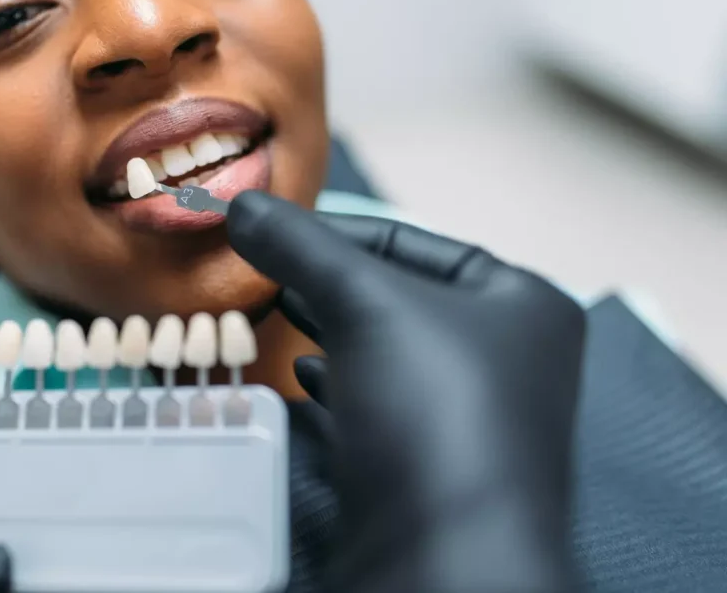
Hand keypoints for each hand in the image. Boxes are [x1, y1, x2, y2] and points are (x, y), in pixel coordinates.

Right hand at [227, 191, 584, 592]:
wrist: (446, 561)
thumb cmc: (435, 413)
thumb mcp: (368, 305)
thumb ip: (304, 249)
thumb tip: (240, 204)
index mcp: (520, 304)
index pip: (415, 239)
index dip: (339, 228)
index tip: (274, 226)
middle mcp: (505, 358)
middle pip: (398, 296)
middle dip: (328, 281)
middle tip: (264, 266)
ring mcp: (468, 418)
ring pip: (385, 353)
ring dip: (327, 329)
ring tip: (275, 308)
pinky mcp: (430, 467)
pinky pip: (379, 407)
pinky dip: (339, 386)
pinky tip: (304, 377)